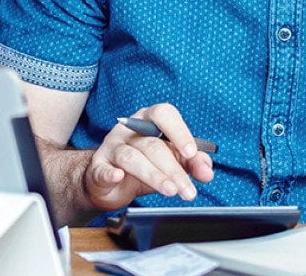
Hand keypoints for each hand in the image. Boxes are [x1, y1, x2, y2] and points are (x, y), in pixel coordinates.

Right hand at [82, 103, 213, 212]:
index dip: (179, 132)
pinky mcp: (98, 167)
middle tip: (187, 190)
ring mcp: (112, 146)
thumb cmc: (145, 165)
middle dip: (174, 170)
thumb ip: (192, 163)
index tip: (191, 153)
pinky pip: (103, 169)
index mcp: (149, 120)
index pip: (164, 114)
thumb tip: (207, 173)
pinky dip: (111, 174)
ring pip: (133, 158)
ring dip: (154, 176)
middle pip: (153, 145)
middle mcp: (129, 129)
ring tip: (171, 191)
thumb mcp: (172, 160)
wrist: (110, 183)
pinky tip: (119, 177)